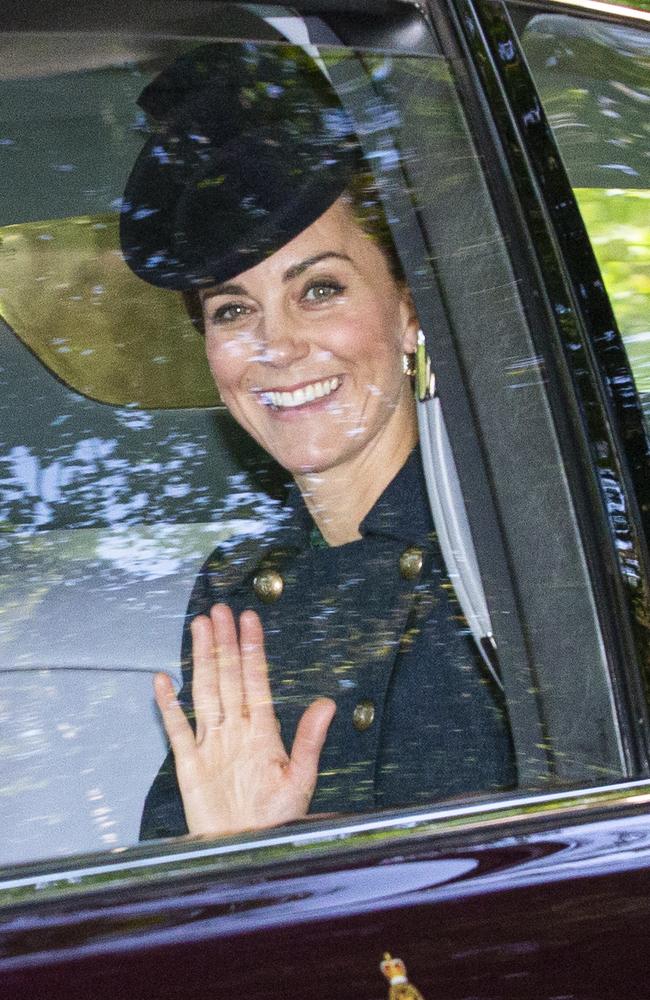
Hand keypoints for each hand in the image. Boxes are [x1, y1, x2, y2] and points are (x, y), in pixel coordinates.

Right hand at [154, 603, 335, 836]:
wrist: (246, 853)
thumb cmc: (276, 822)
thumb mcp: (300, 780)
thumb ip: (309, 740)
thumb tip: (328, 703)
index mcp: (263, 731)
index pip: (256, 679)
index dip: (252, 649)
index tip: (249, 619)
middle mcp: (236, 731)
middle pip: (228, 676)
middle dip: (223, 642)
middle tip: (219, 610)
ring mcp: (211, 744)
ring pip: (205, 691)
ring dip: (201, 659)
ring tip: (198, 627)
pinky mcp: (190, 764)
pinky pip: (177, 728)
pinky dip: (169, 705)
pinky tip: (164, 680)